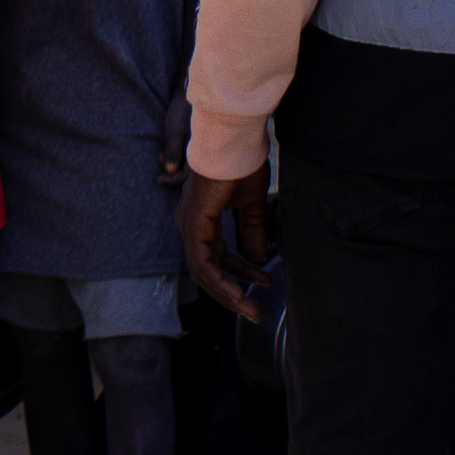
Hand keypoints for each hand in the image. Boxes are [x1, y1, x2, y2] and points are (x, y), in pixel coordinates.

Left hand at [180, 162, 272, 323]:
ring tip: (251, 310)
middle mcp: (191, 225)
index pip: (218, 257)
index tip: (264, 280)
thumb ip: (252, 228)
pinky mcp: (194, 224)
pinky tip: (239, 293)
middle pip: (209, 270)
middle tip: (255, 312)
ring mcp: (190, 225)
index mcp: (202, 220)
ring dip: (228, 294)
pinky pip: (204, 263)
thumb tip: (259, 256)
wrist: (234, 142)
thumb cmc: (242, 164)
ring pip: (204, 272)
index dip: (240, 273)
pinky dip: (220, 281)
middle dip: (233, 292)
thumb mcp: (251, 203)